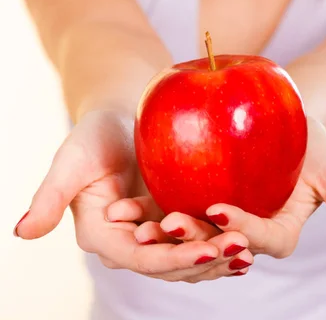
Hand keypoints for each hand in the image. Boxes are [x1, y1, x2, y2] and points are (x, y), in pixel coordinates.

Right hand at [13, 110, 250, 281]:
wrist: (120, 115)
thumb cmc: (93, 134)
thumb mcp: (71, 160)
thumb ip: (49, 196)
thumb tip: (21, 232)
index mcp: (102, 234)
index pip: (138, 257)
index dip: (171, 258)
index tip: (205, 250)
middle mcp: (129, 240)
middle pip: (168, 263)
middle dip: (203, 261)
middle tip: (240, 249)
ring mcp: (154, 232)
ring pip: (187, 256)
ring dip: (218, 257)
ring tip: (249, 250)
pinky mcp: (175, 217)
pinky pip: (199, 235)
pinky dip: (220, 240)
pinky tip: (248, 238)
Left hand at [118, 117, 325, 262]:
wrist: (278, 112)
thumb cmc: (308, 137)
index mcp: (277, 229)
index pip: (262, 239)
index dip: (243, 229)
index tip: (220, 209)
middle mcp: (243, 229)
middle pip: (218, 241)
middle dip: (194, 238)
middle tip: (169, 223)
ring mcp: (215, 215)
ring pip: (188, 231)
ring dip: (162, 232)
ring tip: (135, 223)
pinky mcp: (192, 196)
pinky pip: (170, 206)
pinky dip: (148, 210)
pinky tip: (125, 205)